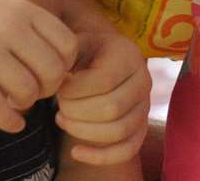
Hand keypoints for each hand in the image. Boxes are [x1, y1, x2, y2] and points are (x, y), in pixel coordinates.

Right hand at [0, 0, 77, 133]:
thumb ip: (29, 31)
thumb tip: (65, 70)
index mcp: (20, 7)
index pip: (69, 46)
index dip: (63, 68)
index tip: (45, 76)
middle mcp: (6, 24)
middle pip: (53, 73)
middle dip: (45, 91)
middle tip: (27, 93)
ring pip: (27, 93)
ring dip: (22, 106)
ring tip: (10, 101)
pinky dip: (8, 121)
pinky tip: (7, 122)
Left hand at [56, 23, 150, 164]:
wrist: (104, 56)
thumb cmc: (85, 51)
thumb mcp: (76, 44)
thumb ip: (67, 57)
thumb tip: (55, 80)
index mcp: (128, 55)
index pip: (104, 80)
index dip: (75, 90)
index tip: (58, 88)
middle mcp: (143, 81)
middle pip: (112, 108)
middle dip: (76, 111)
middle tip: (59, 104)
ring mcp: (144, 106)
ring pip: (119, 131)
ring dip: (83, 131)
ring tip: (62, 119)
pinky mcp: (140, 127)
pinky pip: (127, 149)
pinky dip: (100, 156)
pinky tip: (76, 151)